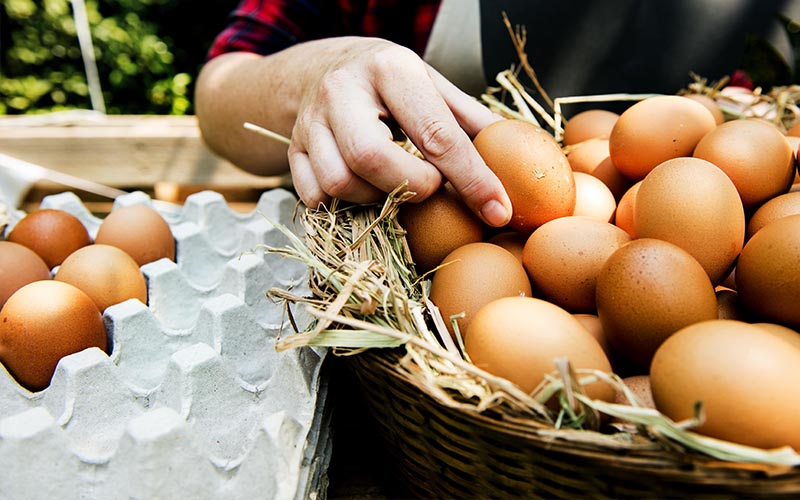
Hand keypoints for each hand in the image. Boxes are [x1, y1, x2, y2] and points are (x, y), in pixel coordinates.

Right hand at [288, 37, 511, 226]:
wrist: (317, 69)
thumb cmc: (386, 82)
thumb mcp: (430, 85)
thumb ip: (470, 121)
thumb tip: (518, 160)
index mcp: (390, 68)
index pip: (436, 133)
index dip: (472, 179)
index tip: (498, 210)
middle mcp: (342, 91)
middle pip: (372, 158)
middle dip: (412, 186)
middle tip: (428, 186)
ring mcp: (309, 121)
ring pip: (339, 182)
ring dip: (375, 198)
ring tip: (391, 184)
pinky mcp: (290, 149)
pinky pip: (314, 196)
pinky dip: (342, 204)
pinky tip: (360, 189)